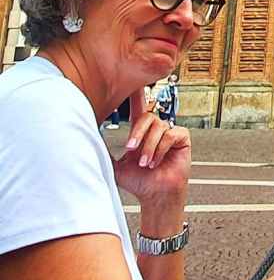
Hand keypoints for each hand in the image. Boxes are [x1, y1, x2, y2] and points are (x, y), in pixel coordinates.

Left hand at [112, 89, 190, 203]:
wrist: (155, 195)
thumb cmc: (139, 182)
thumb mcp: (115, 166)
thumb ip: (104, 153)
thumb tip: (85, 145)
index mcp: (142, 132)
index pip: (139, 109)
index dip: (136, 96)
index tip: (132, 84)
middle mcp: (156, 129)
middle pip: (147, 117)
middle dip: (137, 133)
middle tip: (131, 148)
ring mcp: (170, 132)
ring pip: (158, 127)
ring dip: (149, 147)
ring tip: (145, 163)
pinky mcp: (182, 138)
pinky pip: (171, 135)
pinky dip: (161, 149)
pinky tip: (157, 161)